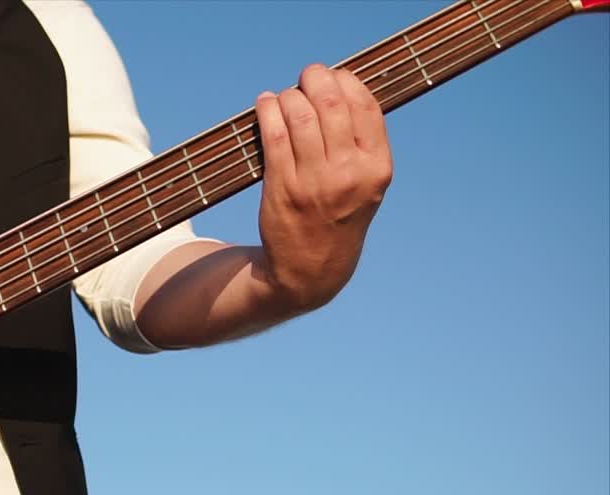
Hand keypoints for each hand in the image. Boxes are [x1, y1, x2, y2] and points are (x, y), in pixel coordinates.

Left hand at [254, 64, 392, 309]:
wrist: (311, 269)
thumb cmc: (338, 216)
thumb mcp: (366, 184)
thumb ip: (361, 144)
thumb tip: (341, 90)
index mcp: (377, 168)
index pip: (365, 105)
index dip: (347, 81)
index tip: (334, 77)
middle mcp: (349, 173)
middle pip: (331, 104)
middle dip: (316, 79)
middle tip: (307, 76)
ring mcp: (314, 181)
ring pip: (300, 115)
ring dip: (289, 96)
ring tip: (284, 96)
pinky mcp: (282, 186)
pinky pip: (274, 135)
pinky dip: (268, 111)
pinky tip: (266, 104)